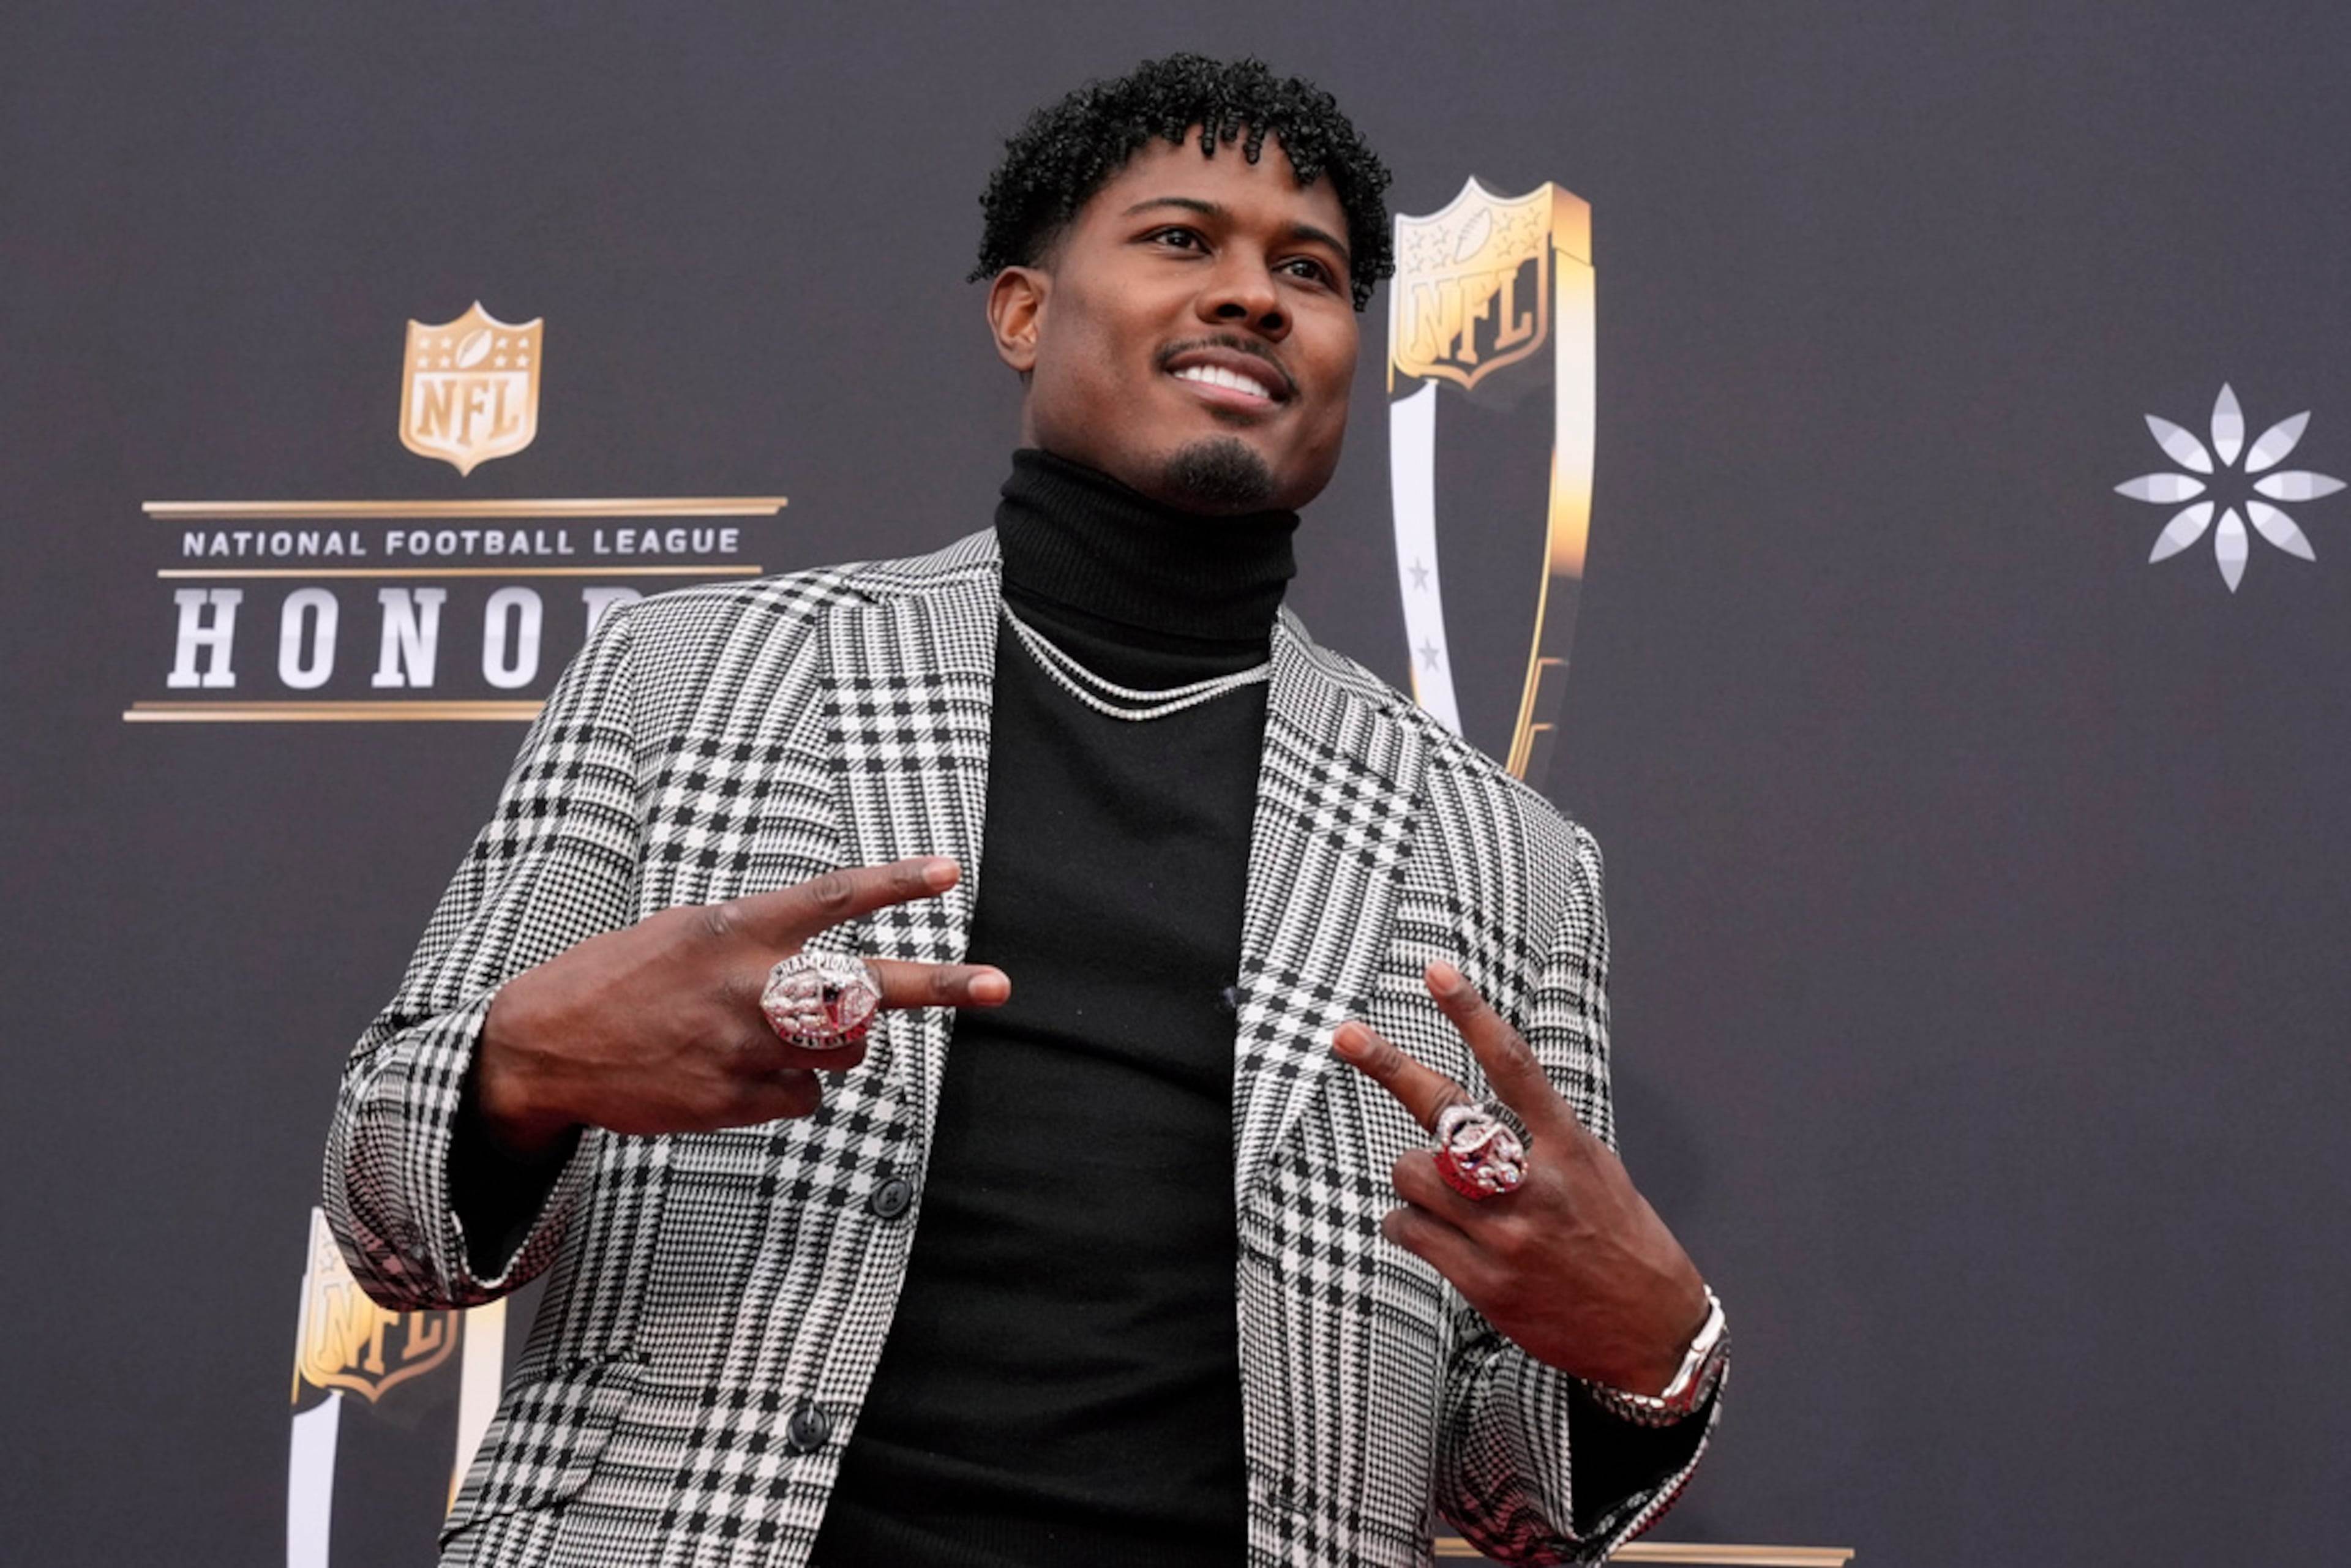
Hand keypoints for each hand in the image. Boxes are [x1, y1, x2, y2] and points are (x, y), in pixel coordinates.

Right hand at [476, 858, 1008, 1155]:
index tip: (948, 875)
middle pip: (866, 989)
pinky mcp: (741, 1103)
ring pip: (847, 1049)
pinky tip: (739, 1070)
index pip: (832, 901)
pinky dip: (792, 1083)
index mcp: (735, 931)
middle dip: (940, 986)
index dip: (894, 885)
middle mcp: (750, 989)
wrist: (546, 1052)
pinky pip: (807, 1095)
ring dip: (840, 1040)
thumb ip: (760, 941)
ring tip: (782, 1029)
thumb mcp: (686, 933)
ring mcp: (749, 1051)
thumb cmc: (620, 979)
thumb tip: (823, 962)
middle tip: (998, 985)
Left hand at [1333, 961, 1707, 1393]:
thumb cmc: (1623, 1243)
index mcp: (1569, 1149)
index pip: (1514, 1066)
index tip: (1437, 974)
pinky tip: (1433, 1231)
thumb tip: (1485, 1110)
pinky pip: (1409, 1230)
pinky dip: (1409, 1224)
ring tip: (1442, 1193)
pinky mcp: (1483, 1282)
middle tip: (1347, 1034)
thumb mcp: (1598, 1172)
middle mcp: (1534, 1186)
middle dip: (1389, 1067)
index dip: (1471, 1014)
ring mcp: (1505, 1236)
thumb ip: (1543, 1138)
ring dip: (1415, 1176)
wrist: (1651, 1335)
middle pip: (1443, 1116)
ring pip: (1413, 1174)